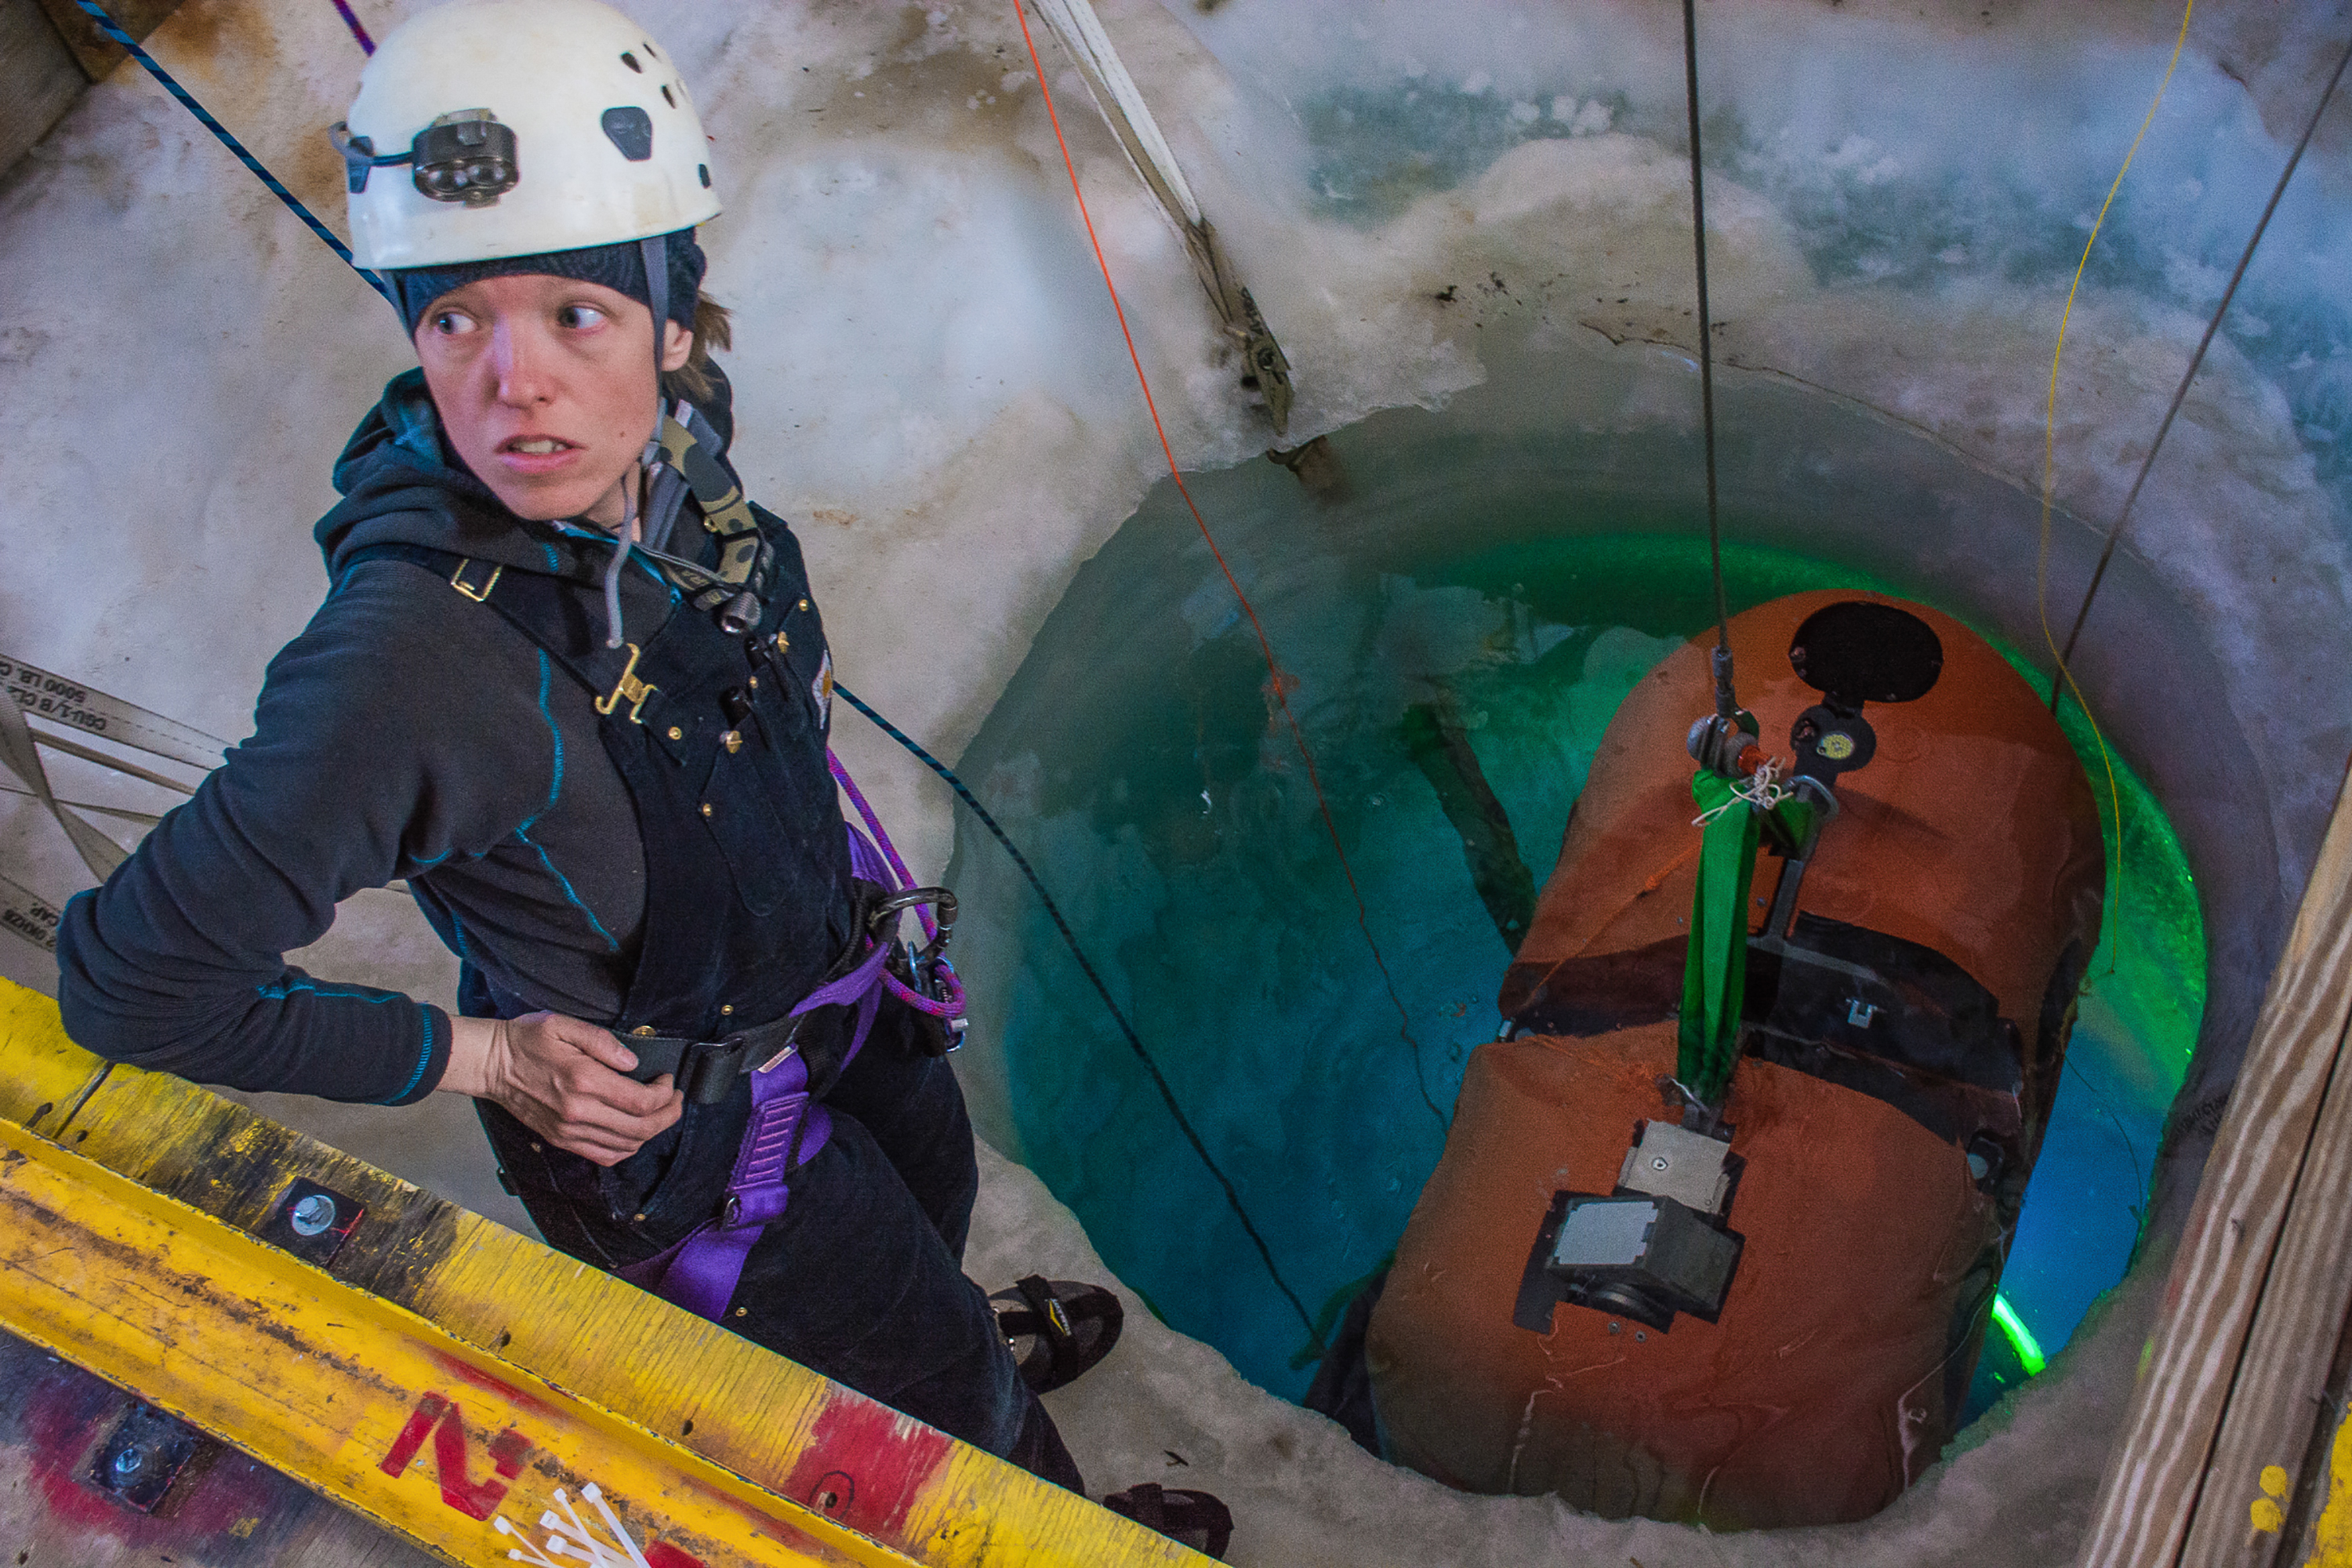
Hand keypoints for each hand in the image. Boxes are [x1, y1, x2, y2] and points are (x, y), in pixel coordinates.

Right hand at [442, 1012, 682, 1165]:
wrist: (491, 1065)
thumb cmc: (526, 1040)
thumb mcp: (563, 1024)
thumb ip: (603, 1042)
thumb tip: (633, 1063)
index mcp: (583, 1081)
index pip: (641, 1102)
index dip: (665, 1095)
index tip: (669, 1081)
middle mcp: (578, 1112)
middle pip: (641, 1128)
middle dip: (668, 1115)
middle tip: (676, 1100)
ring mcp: (568, 1131)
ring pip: (626, 1145)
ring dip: (651, 1132)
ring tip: (660, 1113)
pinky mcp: (561, 1140)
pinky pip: (604, 1156)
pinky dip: (627, 1148)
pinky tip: (634, 1132)